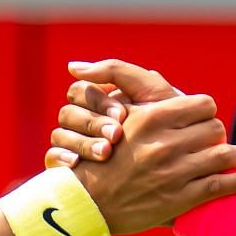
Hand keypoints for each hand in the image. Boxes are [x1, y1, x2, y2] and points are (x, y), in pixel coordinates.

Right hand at [45, 58, 185, 168]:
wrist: (182, 164)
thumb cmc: (171, 124)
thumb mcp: (151, 92)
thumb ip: (118, 71)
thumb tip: (72, 66)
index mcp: (100, 101)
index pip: (80, 91)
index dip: (97, 101)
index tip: (123, 115)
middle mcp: (84, 121)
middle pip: (67, 113)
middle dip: (92, 123)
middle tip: (117, 136)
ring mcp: (75, 145)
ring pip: (59, 135)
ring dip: (81, 142)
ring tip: (105, 153)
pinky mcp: (69, 169)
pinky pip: (52, 159)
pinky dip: (62, 158)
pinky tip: (79, 164)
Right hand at [49, 61, 235, 233]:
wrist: (86, 203)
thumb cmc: (100, 160)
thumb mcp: (118, 123)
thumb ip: (146, 106)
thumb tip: (167, 88)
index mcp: (150, 118)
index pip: (200, 103)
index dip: (206, 110)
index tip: (205, 118)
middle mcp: (164, 143)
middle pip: (214, 128)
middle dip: (219, 134)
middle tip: (221, 140)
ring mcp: (174, 172)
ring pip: (223, 155)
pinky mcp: (179, 198)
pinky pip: (221, 185)